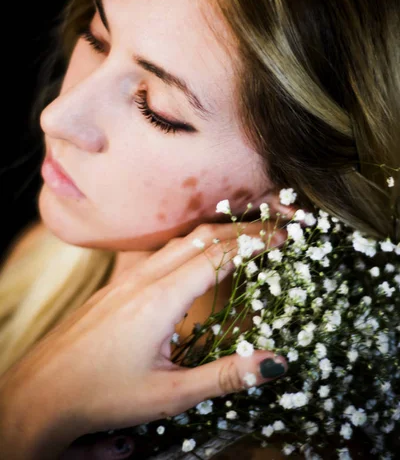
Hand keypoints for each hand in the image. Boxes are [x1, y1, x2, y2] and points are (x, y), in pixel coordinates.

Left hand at [1, 216, 291, 459]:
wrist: (43, 389)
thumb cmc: (104, 394)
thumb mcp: (170, 394)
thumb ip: (225, 375)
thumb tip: (275, 363)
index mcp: (161, 298)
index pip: (218, 256)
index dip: (254, 243)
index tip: (284, 236)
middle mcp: (145, 277)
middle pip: (202, 238)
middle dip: (242, 229)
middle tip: (275, 229)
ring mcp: (128, 277)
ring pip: (180, 241)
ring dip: (217, 233)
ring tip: (246, 235)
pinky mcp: (118, 283)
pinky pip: (161, 251)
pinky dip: (191, 244)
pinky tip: (197, 253)